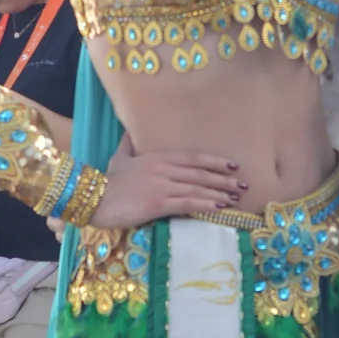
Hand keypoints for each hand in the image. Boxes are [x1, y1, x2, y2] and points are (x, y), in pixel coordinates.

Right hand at [91, 147, 248, 227]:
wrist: (95, 199)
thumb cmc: (107, 180)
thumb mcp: (119, 158)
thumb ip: (128, 144)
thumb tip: (129, 130)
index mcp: (157, 157)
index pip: (193, 157)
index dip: (214, 161)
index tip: (232, 165)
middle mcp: (163, 169)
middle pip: (200, 173)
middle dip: (224, 179)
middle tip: (243, 185)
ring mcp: (162, 186)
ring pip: (198, 188)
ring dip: (220, 193)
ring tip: (236, 198)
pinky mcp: (159, 203)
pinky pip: (188, 203)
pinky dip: (206, 204)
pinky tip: (219, 207)